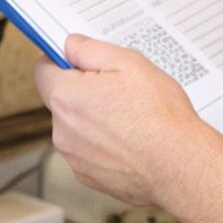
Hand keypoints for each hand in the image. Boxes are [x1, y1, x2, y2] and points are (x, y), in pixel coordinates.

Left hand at [32, 34, 222, 207]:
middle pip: (62, 100)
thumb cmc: (158, 116)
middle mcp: (62, 130)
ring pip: (76, 127)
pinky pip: (89, 151)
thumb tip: (71, 46)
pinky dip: (104, 145)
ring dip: (95, 120)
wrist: (179, 165)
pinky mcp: (89, 176)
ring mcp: (74, 157)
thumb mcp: (128, 62)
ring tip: (130, 118)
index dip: (62, 61)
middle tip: (118, 90)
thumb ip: (90, 49)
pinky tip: (131, 141)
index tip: (80, 61)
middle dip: (84, 91)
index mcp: (65, 97)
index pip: (43, 70)